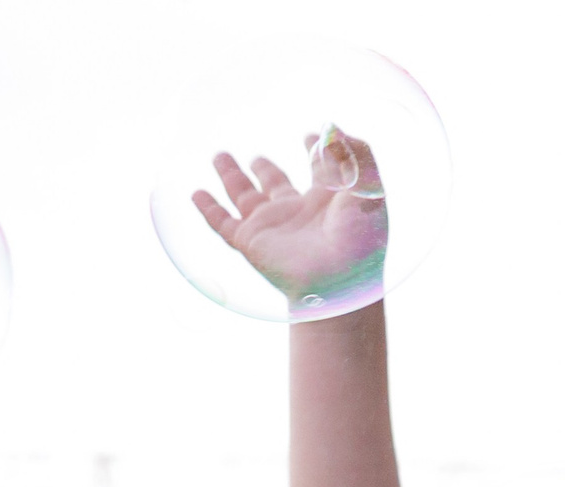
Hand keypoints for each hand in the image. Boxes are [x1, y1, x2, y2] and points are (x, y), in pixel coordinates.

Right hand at [191, 131, 386, 310]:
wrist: (339, 280)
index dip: (317, 151)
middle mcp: (297, 212)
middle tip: (257, 158)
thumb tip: (332, 128)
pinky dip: (208, 209)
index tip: (311, 136)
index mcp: (327, 200)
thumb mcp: (367, 188)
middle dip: (264, 169)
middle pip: (275, 184)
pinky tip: (197, 194)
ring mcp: (272, 226)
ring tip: (219, 156)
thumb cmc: (360, 239)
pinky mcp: (251, 241)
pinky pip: (222, 223)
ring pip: (245, 196)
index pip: (319, 170)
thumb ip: (356, 153)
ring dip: (231, 176)